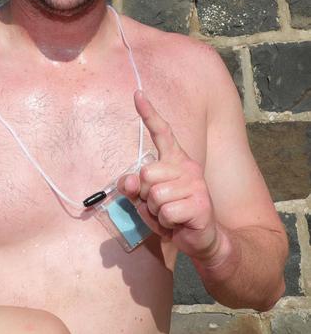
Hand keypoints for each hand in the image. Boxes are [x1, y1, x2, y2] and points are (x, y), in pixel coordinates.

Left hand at [119, 91, 220, 261]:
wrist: (202, 240)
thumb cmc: (172, 215)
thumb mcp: (146, 200)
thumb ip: (133, 188)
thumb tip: (130, 181)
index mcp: (174, 161)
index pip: (162, 132)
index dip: (148, 113)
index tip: (137, 94)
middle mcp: (187, 167)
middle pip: (146, 173)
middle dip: (146, 195)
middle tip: (161, 206)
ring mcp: (196, 184)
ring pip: (154, 196)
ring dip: (156, 212)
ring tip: (171, 216)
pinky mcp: (200, 203)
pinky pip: (166, 212)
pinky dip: (166, 224)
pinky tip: (179, 224)